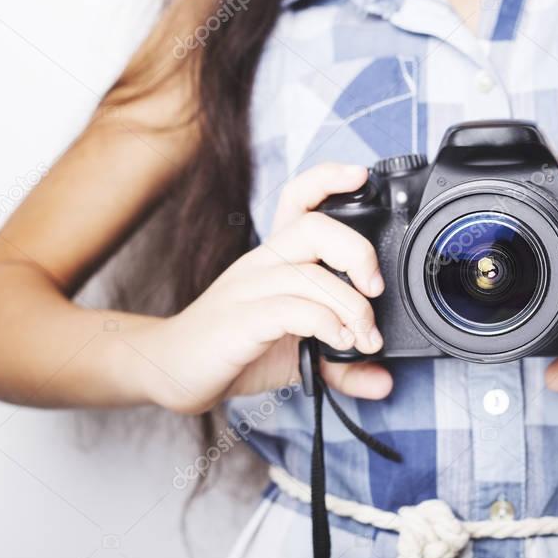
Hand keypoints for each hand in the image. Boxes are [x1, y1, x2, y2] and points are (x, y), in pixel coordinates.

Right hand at [131, 163, 392, 413]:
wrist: (173, 369)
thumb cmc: (237, 348)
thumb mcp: (300, 353)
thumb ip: (343, 362)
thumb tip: (384, 381)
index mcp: (277, 257)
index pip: (299, 198)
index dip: (328, 179)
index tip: (360, 176)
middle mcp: (262, 262)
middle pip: (315, 226)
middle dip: (358, 252)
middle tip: (376, 289)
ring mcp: (249, 288)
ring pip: (312, 274)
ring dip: (353, 307)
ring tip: (365, 338)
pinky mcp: (241, 319)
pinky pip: (293, 309)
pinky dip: (327, 324)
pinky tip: (339, 343)